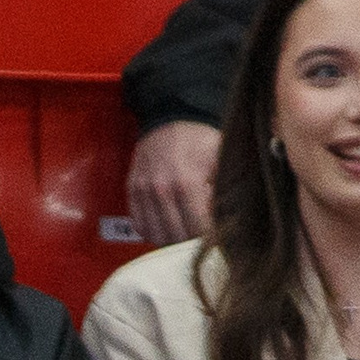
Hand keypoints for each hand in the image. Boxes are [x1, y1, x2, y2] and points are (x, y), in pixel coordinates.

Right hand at [127, 120, 219, 246]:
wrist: (171, 115)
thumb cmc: (201, 140)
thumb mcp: (221, 161)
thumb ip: (223, 193)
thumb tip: (227, 224)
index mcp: (187, 183)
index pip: (197, 230)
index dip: (209, 240)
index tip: (217, 241)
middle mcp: (161, 190)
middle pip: (176, 237)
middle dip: (191, 243)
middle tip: (202, 240)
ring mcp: (143, 191)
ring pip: (156, 235)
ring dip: (172, 241)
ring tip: (185, 234)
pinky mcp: (132, 191)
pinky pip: (140, 225)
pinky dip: (153, 232)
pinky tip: (167, 227)